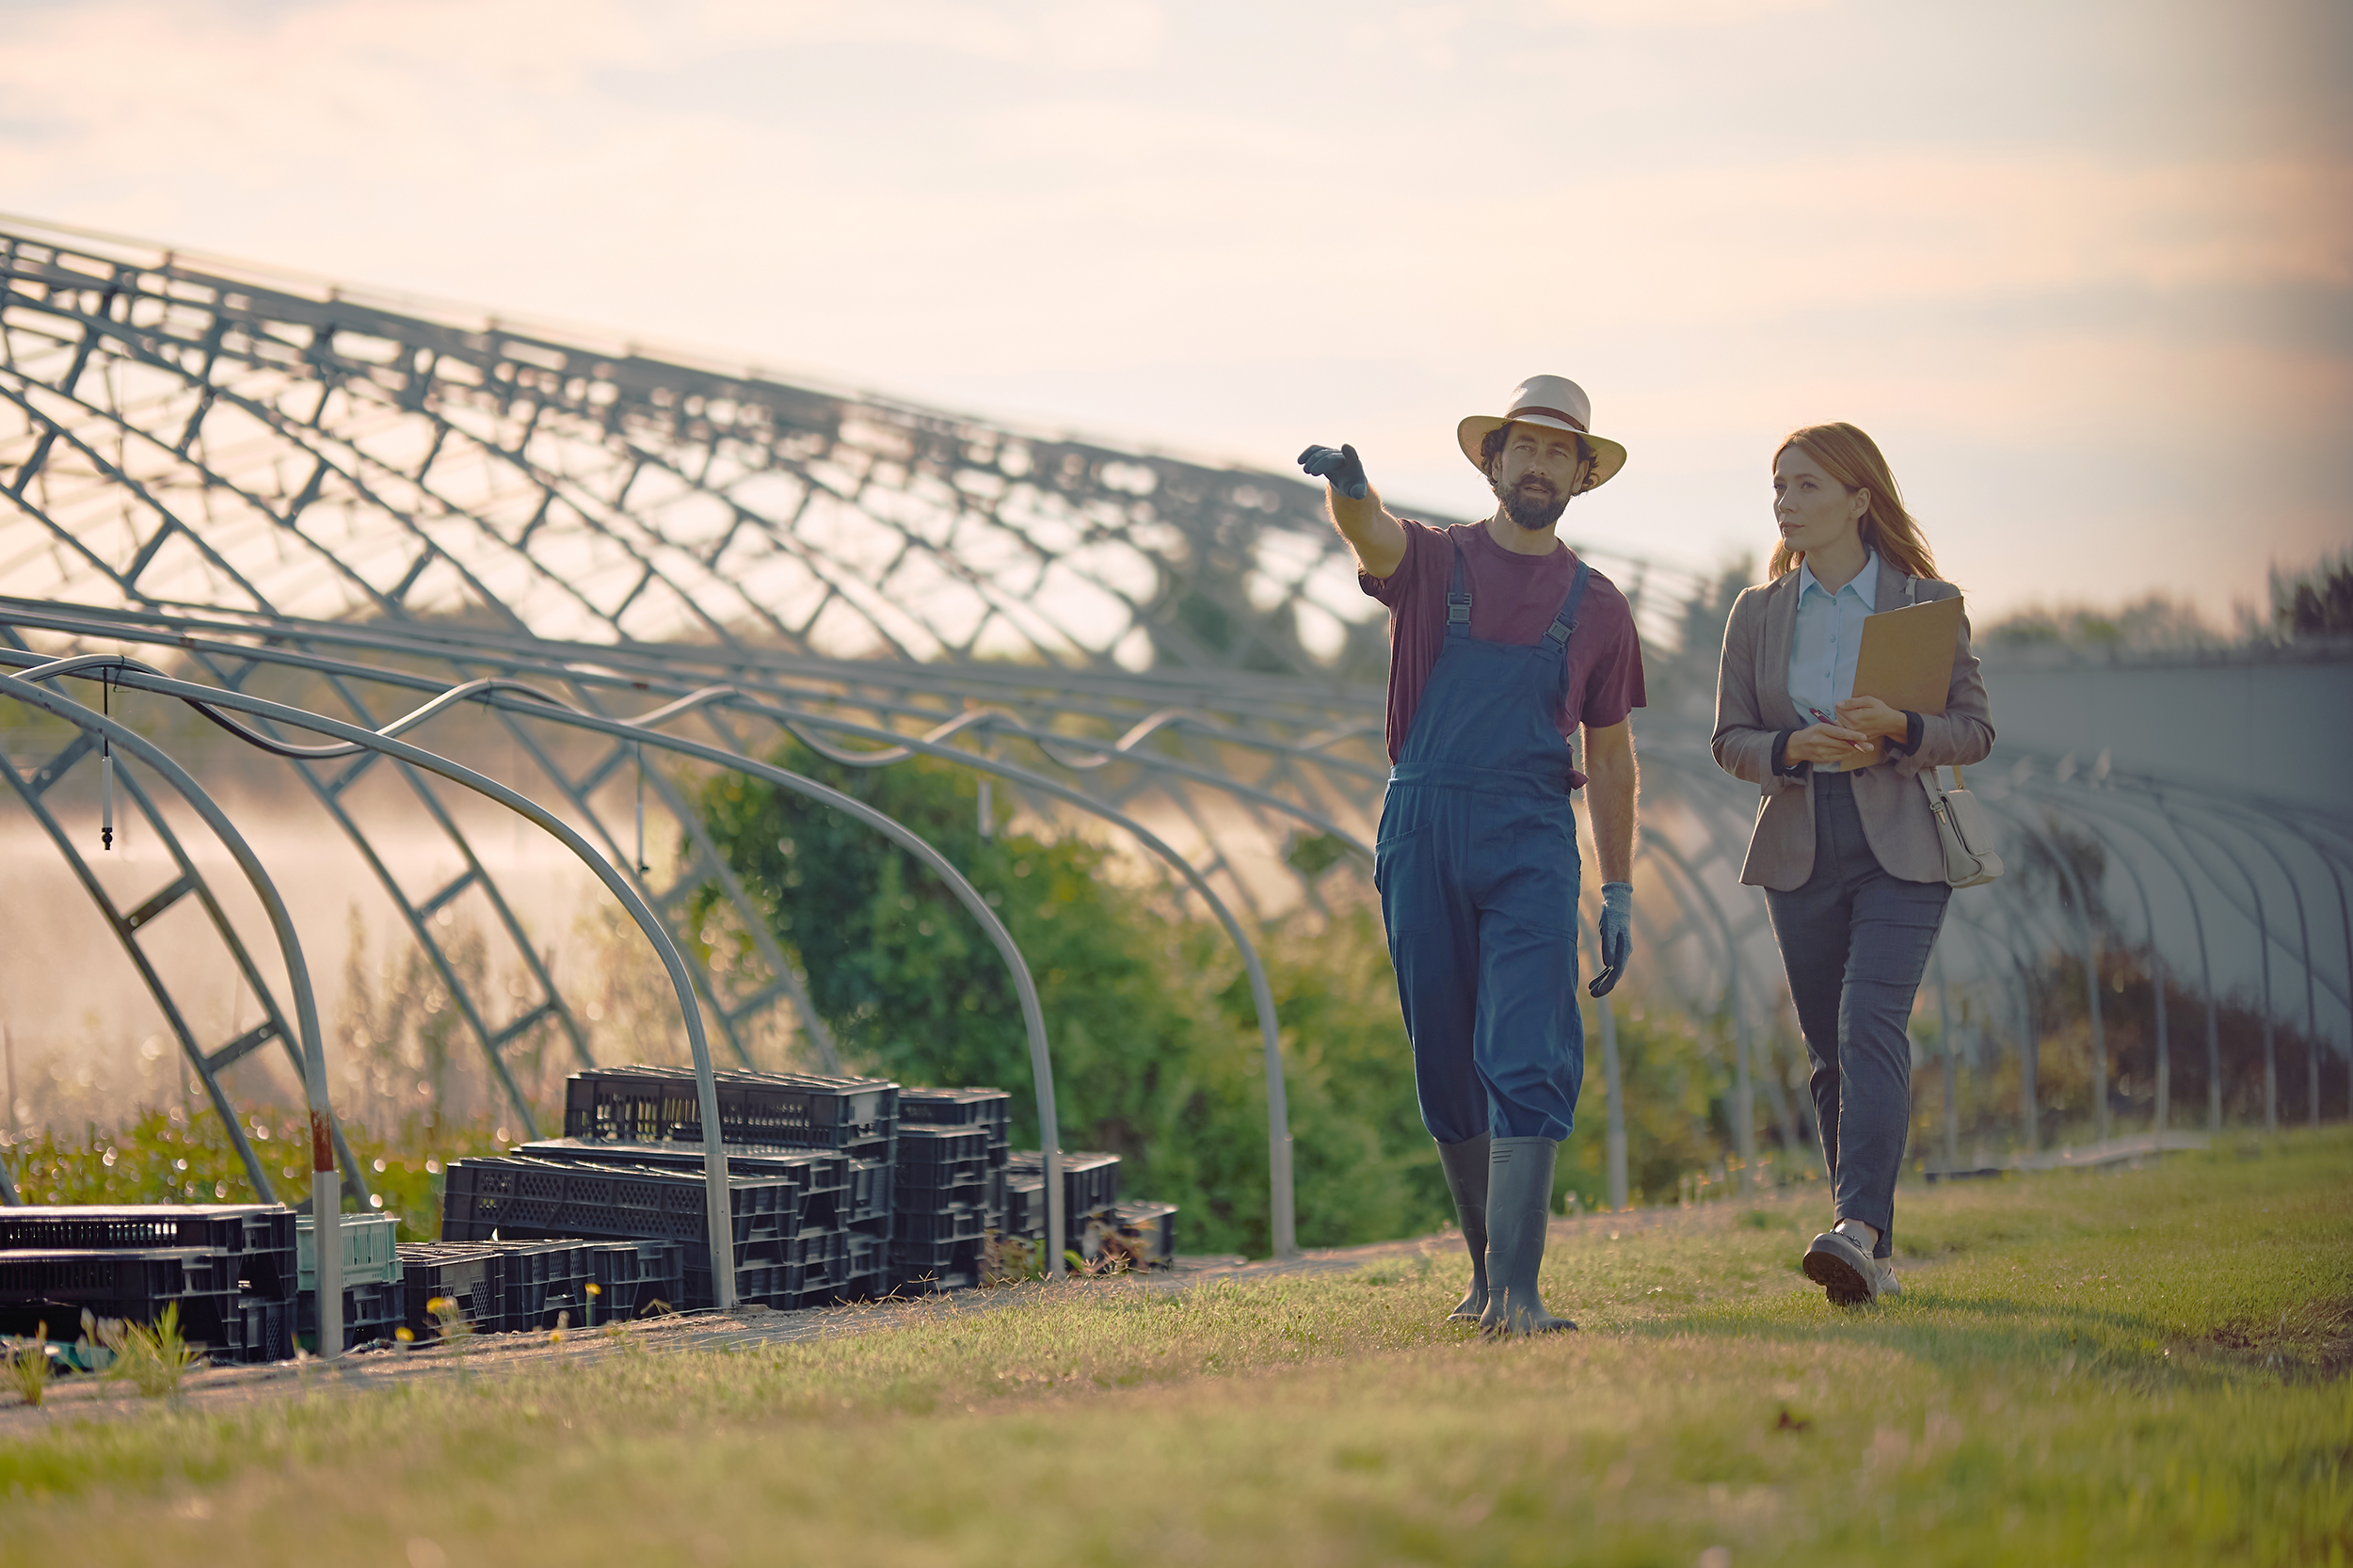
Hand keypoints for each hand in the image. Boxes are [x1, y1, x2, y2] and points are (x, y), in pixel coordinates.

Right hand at [1298, 443, 1367, 499]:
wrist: (1348, 480)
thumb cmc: (1353, 486)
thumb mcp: (1358, 492)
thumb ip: (1359, 492)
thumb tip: (1357, 494)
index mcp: (1353, 464)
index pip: (1352, 456)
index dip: (1349, 452)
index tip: (1345, 447)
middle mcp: (1342, 456)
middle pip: (1330, 456)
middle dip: (1320, 463)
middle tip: (1311, 472)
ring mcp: (1333, 454)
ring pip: (1321, 452)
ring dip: (1312, 460)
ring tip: (1307, 470)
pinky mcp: (1324, 454)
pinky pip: (1315, 450)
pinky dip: (1307, 454)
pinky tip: (1300, 461)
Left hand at [1589, 882, 1631, 996]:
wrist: (1617, 902)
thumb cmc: (1613, 914)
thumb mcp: (1609, 929)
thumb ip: (1608, 946)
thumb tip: (1608, 965)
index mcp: (1625, 949)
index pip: (1617, 970)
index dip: (1609, 983)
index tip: (1600, 992)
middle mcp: (1624, 952)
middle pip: (1616, 974)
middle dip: (1605, 986)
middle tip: (1593, 995)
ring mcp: (1620, 950)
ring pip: (1612, 971)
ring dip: (1603, 981)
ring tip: (1591, 991)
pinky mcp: (1614, 947)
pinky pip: (1609, 965)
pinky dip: (1602, 974)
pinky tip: (1594, 981)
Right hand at [1784, 721, 1875, 765]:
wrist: (1797, 746)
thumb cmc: (1812, 733)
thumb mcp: (1821, 726)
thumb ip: (1835, 728)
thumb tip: (1852, 731)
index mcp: (1820, 729)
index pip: (1839, 733)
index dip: (1853, 735)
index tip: (1864, 736)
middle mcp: (1820, 741)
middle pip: (1843, 744)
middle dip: (1858, 745)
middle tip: (1870, 746)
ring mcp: (1821, 752)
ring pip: (1843, 752)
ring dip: (1855, 750)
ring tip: (1864, 748)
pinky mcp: (1822, 759)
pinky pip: (1839, 757)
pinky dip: (1847, 754)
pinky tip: (1853, 752)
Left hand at [1833, 695, 1907, 741]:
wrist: (1890, 723)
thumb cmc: (1880, 710)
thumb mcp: (1869, 701)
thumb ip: (1852, 702)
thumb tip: (1838, 704)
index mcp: (1854, 718)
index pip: (1838, 707)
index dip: (1844, 703)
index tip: (1854, 704)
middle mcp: (1852, 728)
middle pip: (1837, 715)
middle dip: (1844, 710)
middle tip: (1857, 710)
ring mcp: (1853, 734)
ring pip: (1839, 721)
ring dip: (1844, 718)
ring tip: (1857, 716)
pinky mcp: (1854, 738)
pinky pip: (1843, 729)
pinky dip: (1846, 724)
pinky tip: (1855, 723)